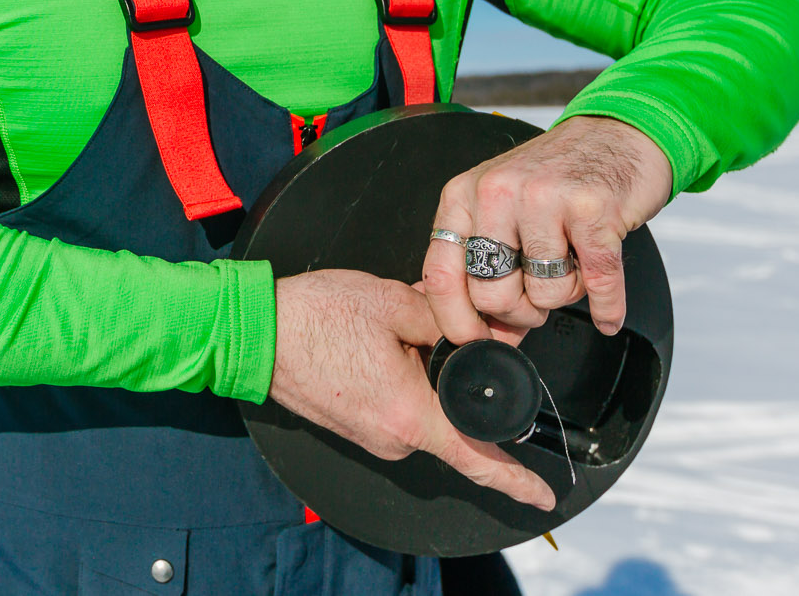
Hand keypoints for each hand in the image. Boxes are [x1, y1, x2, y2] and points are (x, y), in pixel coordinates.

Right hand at [269, 269, 554, 509]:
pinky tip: (380, 345)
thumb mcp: (391, 301)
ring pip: (422, 410)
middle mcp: (391, 437)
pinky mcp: (355, 425)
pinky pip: (396, 408)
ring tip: (391, 330)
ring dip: (423, 376)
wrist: (254, 331)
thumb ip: (445, 317)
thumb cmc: (312, 317)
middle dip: (455, 380)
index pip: (477, 459)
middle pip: (451, 419)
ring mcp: (371, 436)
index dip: (516, 482)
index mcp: (409, 414)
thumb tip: (481, 326)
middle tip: (433, 331)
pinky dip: (401, 381)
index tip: (543, 496)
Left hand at [420, 115, 672, 343]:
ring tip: (572, 266)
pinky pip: (596, 283)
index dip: (456, 321)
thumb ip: (483, 261)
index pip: (441, 274)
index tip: (474, 340)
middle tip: (537, 299)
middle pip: (491, 295)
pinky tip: (606, 314)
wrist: (616, 134)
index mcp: (464, 194)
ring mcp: (545, 199)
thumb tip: (480, 332)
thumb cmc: (556, 176)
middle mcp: (497, 193)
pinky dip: (605, 307)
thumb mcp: (499, 205)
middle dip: (519, 313)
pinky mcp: (593, 210)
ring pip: (544, 293)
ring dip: (564, 296)